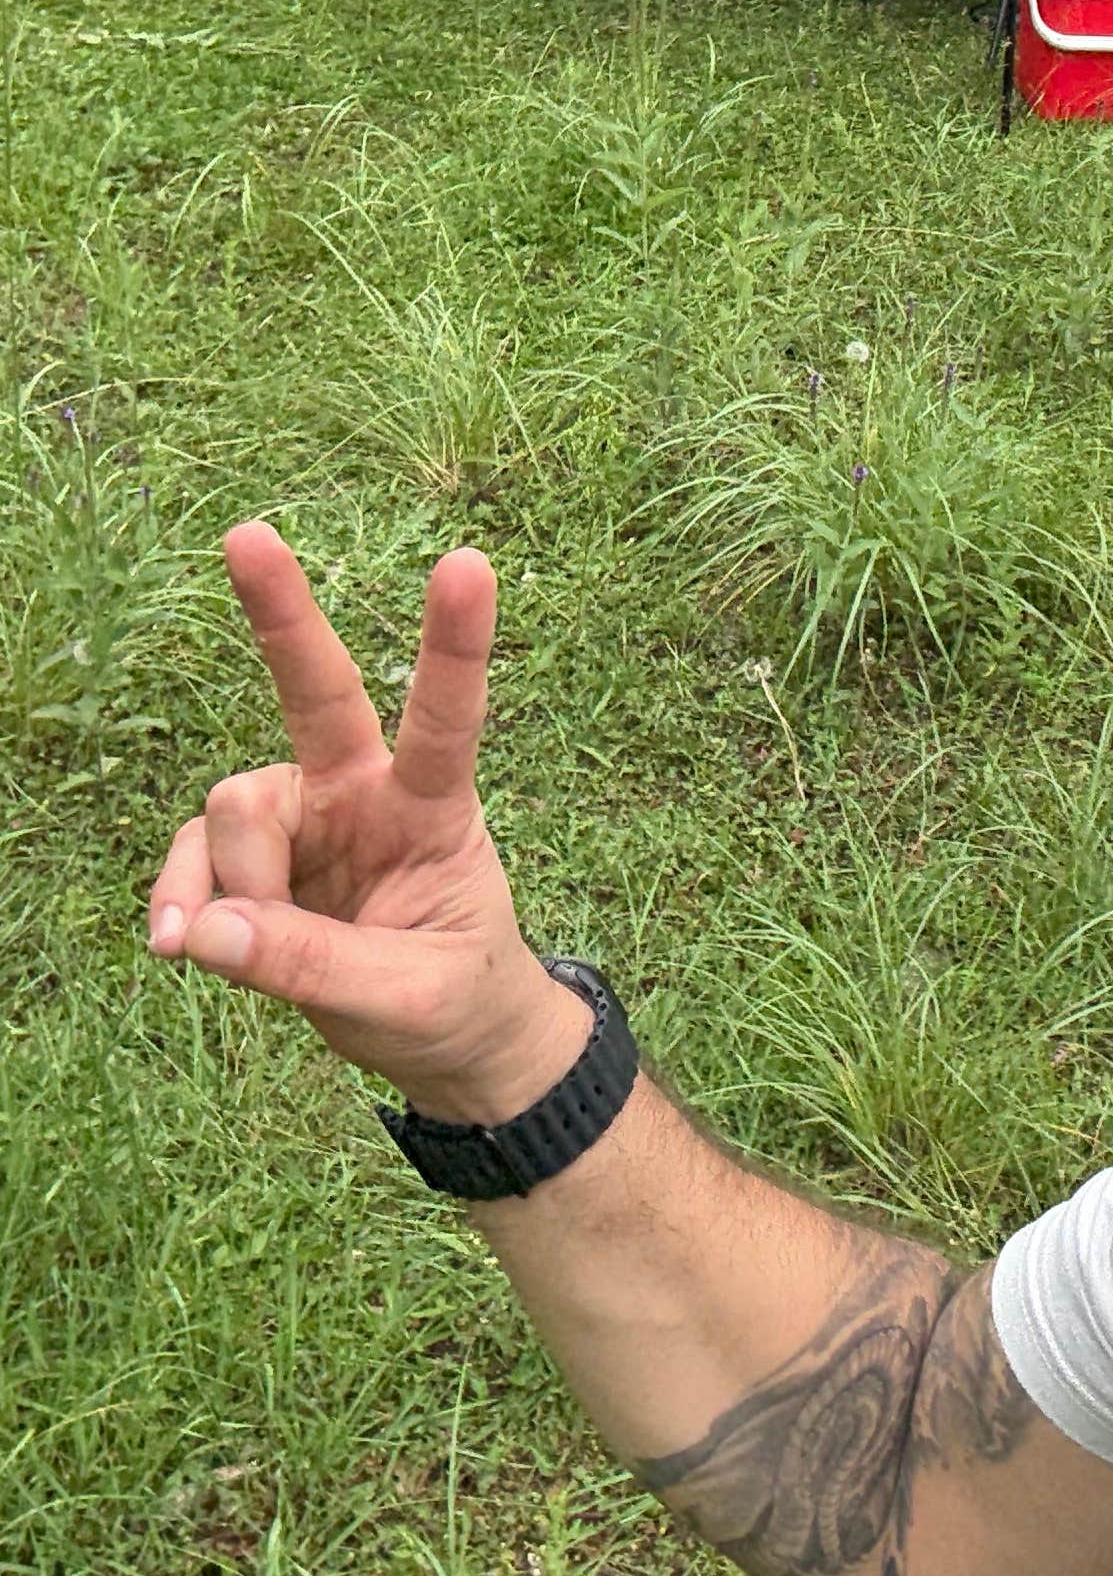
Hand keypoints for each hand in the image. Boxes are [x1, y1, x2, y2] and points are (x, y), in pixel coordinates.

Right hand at [146, 524, 585, 1122]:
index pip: (448, 719)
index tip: (468, 562)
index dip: (455, 643)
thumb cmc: (454, 1000)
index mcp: (436, 809)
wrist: (448, 1043)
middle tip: (246, 533)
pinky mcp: (255, 856)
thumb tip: (206, 931)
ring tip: (239, 952)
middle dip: (283, 613)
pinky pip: (194, 858)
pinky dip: (182, 902)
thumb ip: (313, 967)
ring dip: (226, 882)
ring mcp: (304, 817)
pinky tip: (182, 945)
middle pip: (320, 690)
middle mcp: (364, 792)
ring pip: (233, 806)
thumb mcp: (411, 998)